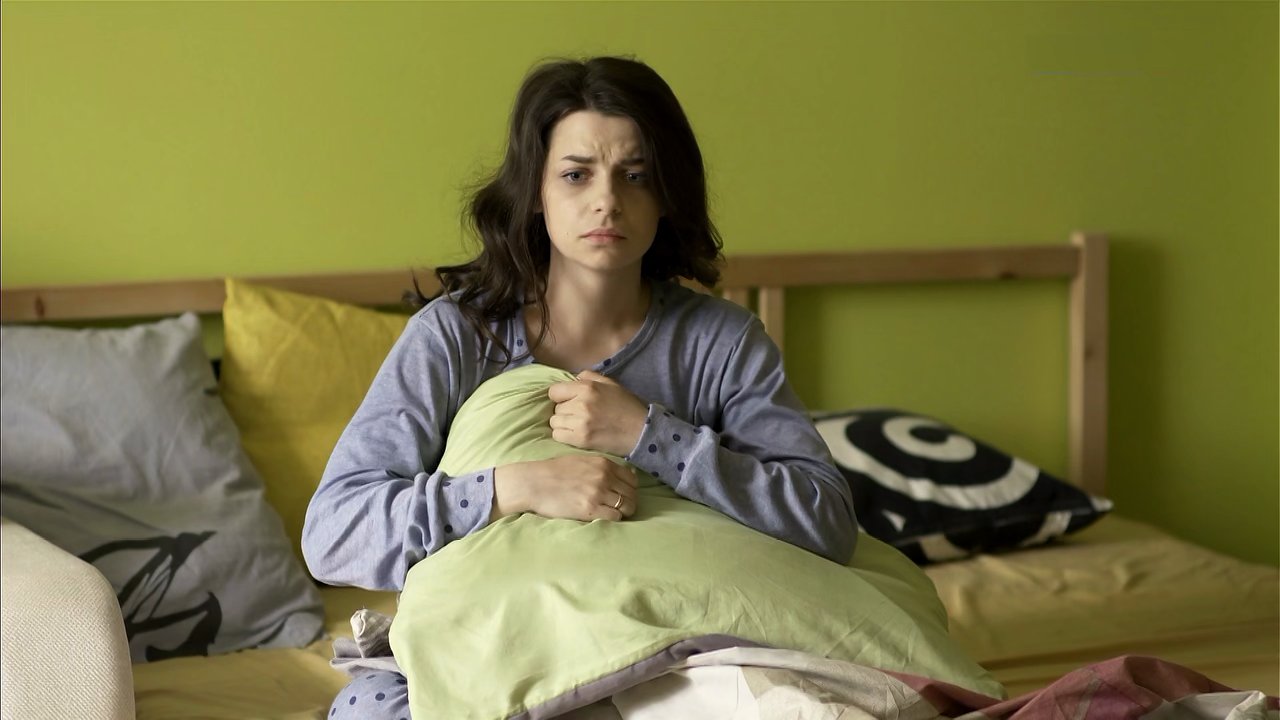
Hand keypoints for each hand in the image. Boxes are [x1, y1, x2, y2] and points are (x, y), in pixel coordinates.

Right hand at [491, 455, 637, 521]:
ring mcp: (598, 493)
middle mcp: (604, 477)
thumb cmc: (554, 472)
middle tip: (620, 508)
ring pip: (627, 506)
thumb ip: (602, 467)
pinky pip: (615, 517)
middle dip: (629, 502)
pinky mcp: (590, 509)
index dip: (630, 489)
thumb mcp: (582, 461)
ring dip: (623, 512)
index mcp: (604, 464)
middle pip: (632, 494)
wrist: (534, 483)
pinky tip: (603, 517)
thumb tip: (621, 475)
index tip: (623, 495)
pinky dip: (613, 519)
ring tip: (613, 514)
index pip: (632, 480)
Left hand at [547, 370, 647, 456]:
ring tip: (578, 425)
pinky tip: (576, 434)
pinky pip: (557, 435)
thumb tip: (572, 378)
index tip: (569, 401)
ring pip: (555, 422)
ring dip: (564, 424)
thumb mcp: (610, 384)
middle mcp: (581, 403)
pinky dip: (564, 436)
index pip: (554, 391)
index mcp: (587, 387)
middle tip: (579, 414)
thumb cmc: (626, 406)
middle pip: (556, 407)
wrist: (641, 431)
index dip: (561, 396)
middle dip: (565, 410)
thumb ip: (589, 376)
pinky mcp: (581, 439)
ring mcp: (580, 422)